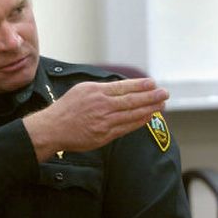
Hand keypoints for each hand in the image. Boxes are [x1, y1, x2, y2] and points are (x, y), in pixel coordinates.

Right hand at [23, 78, 168, 161]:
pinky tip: (148, 117)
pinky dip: (139, 122)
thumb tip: (121, 88)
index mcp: (95, 91)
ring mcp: (104, 121)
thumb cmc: (66, 108)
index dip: (140, 85)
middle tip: (164, 93)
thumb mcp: (81, 90)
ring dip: (149, 109)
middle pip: (132, 100)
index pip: (123, 87)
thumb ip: (101, 89)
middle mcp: (101, 105)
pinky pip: (126, 127)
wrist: (53, 128)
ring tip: (161, 105)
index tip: (152, 83)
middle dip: (151, 96)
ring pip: (132, 114)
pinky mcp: (104, 135)